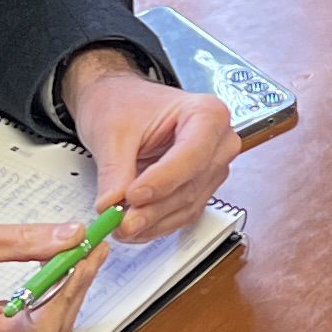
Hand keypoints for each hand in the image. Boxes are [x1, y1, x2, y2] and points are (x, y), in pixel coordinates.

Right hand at [0, 213, 100, 331]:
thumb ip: (26, 241)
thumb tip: (70, 238)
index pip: (42, 326)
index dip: (73, 290)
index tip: (88, 257)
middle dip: (73, 290)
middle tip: (88, 251)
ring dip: (59, 297)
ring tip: (73, 258)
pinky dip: (38, 304)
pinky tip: (48, 275)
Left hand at [60, 48, 233, 236]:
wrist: (121, 104)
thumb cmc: (124, 102)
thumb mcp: (112, 131)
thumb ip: (115, 171)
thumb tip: (112, 206)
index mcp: (207, 114)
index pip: (192, 154)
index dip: (163, 180)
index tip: (133, 195)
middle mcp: (218, 143)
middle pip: (191, 184)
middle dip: (154, 207)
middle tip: (122, 221)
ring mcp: (211, 168)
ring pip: (187, 205)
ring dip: (154, 222)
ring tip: (121, 226)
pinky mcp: (199, 188)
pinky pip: (182, 214)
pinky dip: (157, 225)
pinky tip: (134, 228)